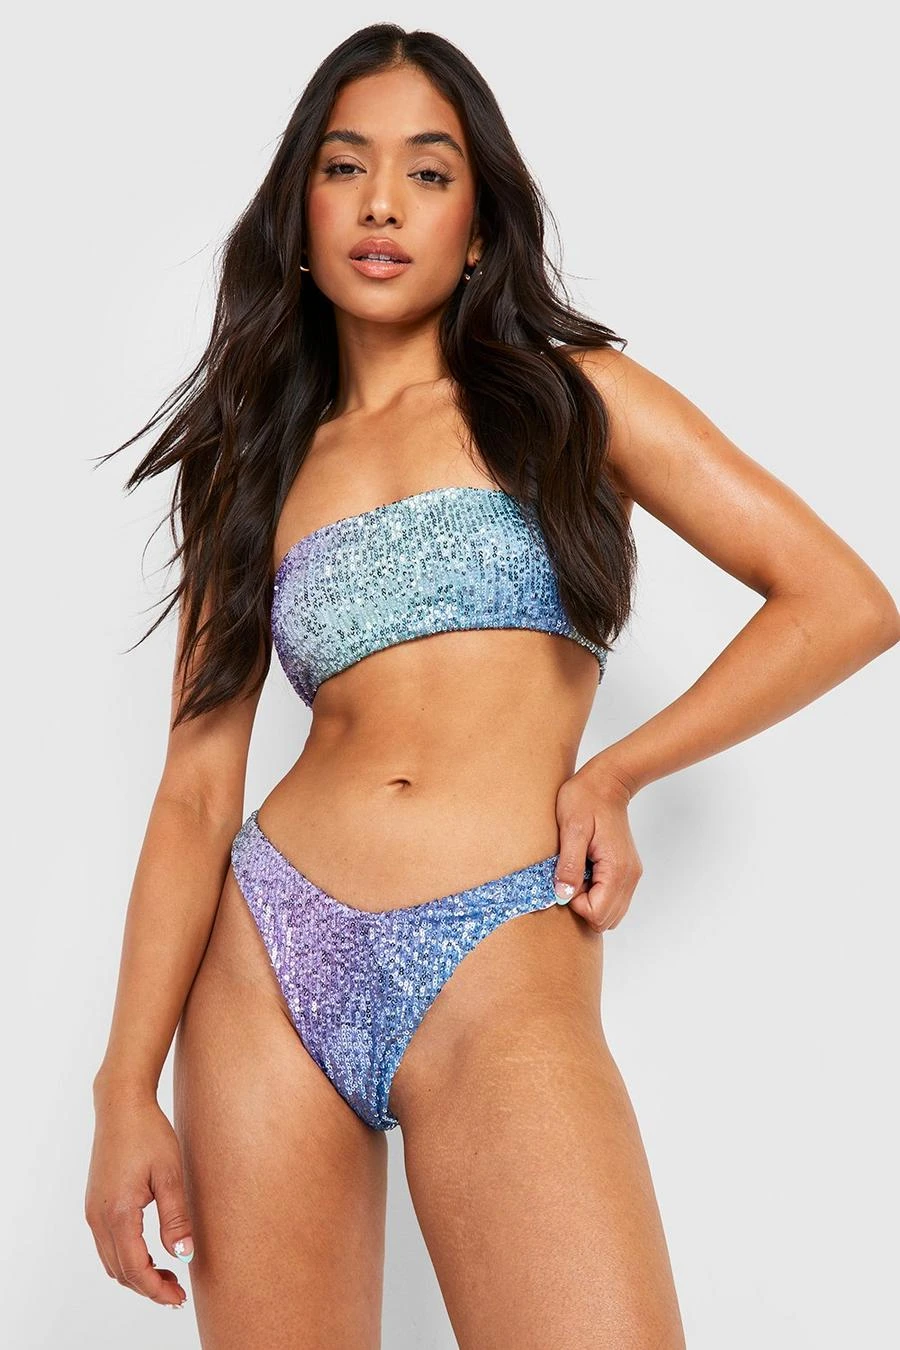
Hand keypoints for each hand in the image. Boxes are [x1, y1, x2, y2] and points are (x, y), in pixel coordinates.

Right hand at [85, 1082, 193, 1308]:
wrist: (121, 1106)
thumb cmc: (148, 1133)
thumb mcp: (170, 1174)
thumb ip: (176, 1218)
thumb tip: (184, 1256)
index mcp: (118, 1213)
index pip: (136, 1269)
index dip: (157, 1290)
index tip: (179, 1299)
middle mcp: (99, 1217)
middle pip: (120, 1272)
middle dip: (148, 1287)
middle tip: (178, 1291)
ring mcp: (93, 1212)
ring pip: (112, 1261)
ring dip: (137, 1274)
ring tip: (168, 1274)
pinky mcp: (95, 1204)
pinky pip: (107, 1245)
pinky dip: (127, 1258)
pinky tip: (150, 1252)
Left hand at [553, 761, 642, 931]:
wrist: (607, 781)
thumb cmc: (585, 799)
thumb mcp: (571, 829)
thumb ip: (569, 865)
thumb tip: (563, 896)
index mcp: (616, 869)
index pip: (597, 914)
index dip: (575, 904)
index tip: (565, 880)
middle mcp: (629, 877)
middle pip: (605, 920)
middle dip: (582, 907)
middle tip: (570, 877)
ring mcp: (630, 875)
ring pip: (610, 914)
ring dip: (590, 902)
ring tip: (578, 874)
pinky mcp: (626, 871)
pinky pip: (613, 900)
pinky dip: (597, 896)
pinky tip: (586, 873)